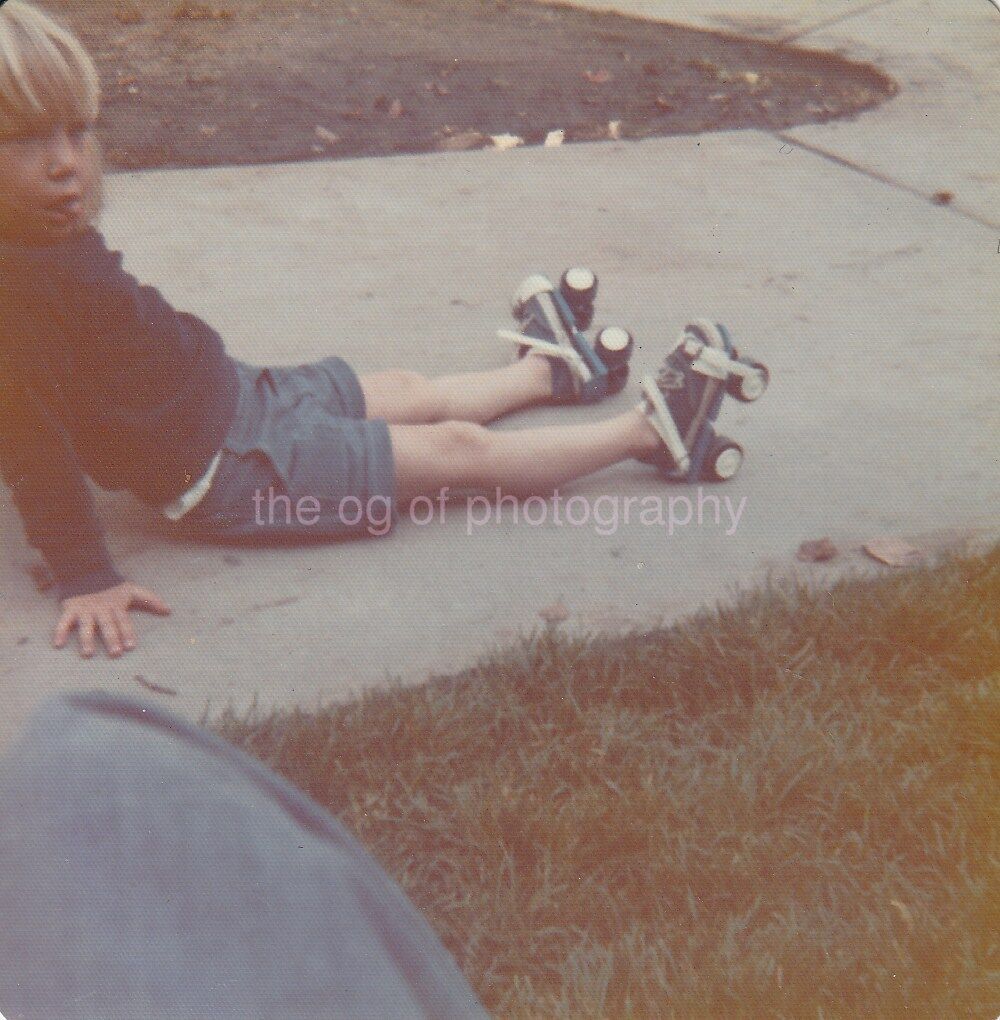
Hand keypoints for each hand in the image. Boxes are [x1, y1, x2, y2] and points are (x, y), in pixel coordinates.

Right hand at [54, 582, 170, 658]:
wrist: (87, 571)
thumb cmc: (113, 587)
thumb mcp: (133, 591)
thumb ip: (151, 599)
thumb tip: (169, 610)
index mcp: (117, 606)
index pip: (123, 621)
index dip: (127, 633)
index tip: (131, 646)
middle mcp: (101, 609)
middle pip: (107, 626)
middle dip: (112, 639)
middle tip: (116, 653)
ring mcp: (85, 610)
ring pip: (86, 626)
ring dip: (87, 639)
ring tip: (88, 653)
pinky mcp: (71, 609)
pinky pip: (63, 622)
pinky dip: (60, 632)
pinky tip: (58, 645)